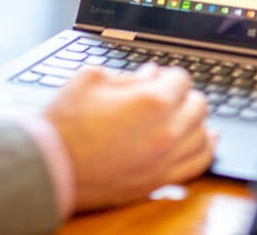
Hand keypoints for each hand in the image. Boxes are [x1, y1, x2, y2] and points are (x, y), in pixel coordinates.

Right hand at [43, 64, 214, 211]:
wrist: (51, 166)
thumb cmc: (66, 122)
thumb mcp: (91, 78)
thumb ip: (127, 74)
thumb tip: (148, 75)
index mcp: (151, 101)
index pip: (182, 79)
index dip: (169, 74)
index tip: (158, 78)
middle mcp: (165, 131)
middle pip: (198, 105)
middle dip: (184, 95)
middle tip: (166, 95)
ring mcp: (164, 159)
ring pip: (203, 135)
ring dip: (195, 121)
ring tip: (184, 115)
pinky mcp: (159, 180)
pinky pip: (198, 165)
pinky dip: (205, 149)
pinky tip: (204, 140)